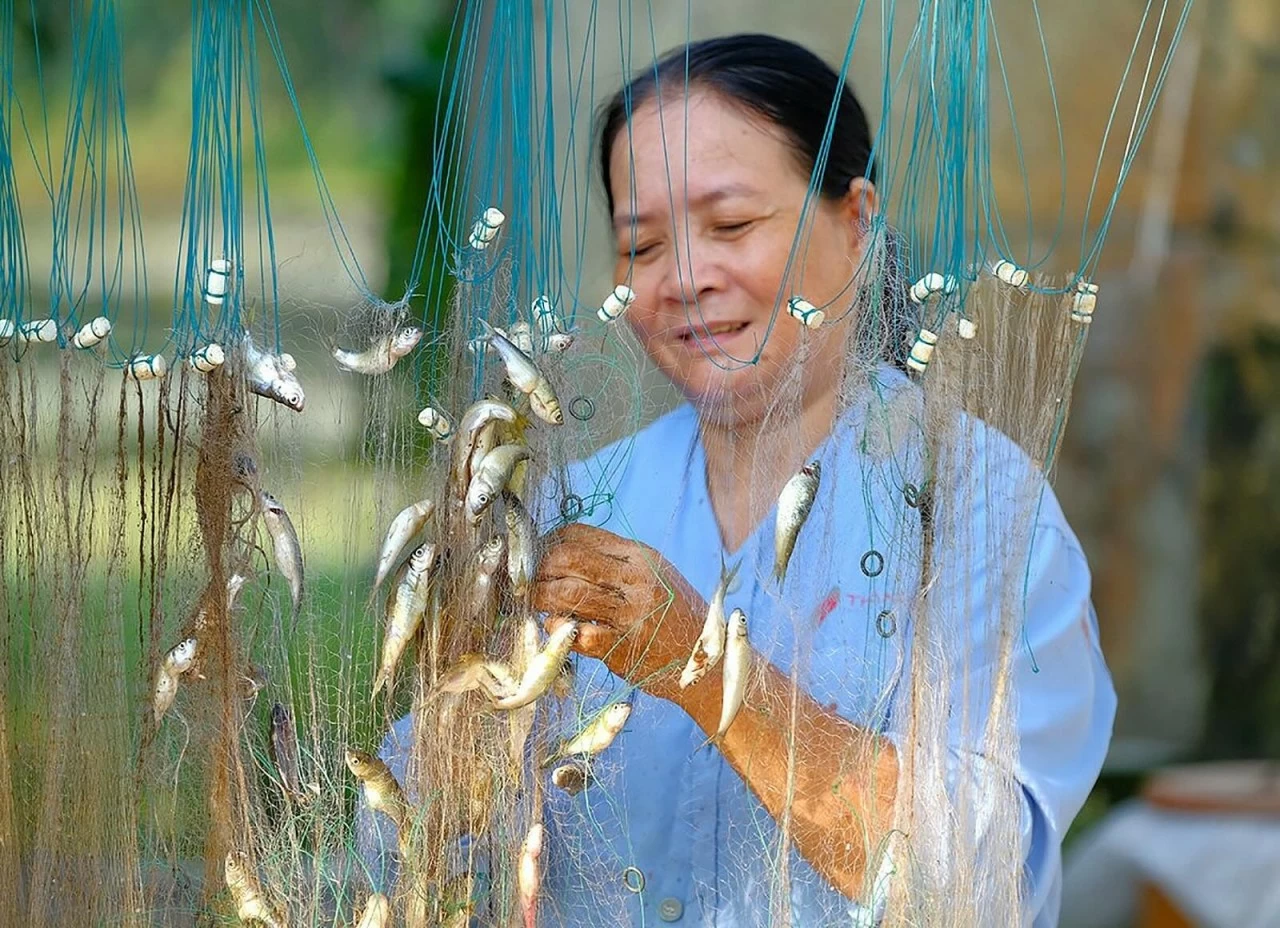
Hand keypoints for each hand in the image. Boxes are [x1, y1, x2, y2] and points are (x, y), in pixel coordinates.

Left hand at [530, 523, 707, 699]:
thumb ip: (615, 562)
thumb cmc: (676, 614)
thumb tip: (563, 553)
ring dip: (542, 598)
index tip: (539, 554)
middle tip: (530, 581)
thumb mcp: (654, 574)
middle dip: (539, 568)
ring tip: (538, 604)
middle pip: (567, 559)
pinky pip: (576, 633)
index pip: (579, 534)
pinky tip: (559, 629)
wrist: (707, 659)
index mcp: (639, 556)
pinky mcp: (622, 648)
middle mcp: (634, 580)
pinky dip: (559, 630)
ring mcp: (629, 614)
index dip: (550, 541)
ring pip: (567, 593)